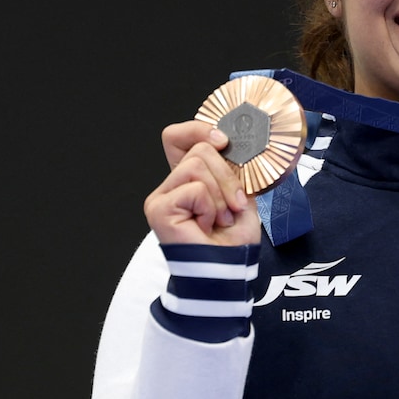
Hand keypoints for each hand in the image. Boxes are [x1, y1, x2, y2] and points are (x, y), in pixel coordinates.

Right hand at [143, 123, 259, 245]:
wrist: (230, 269)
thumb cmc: (234, 239)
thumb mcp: (239, 192)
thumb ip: (230, 166)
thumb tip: (228, 140)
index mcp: (188, 178)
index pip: (178, 136)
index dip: (199, 129)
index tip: (224, 141)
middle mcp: (170, 185)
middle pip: (199, 149)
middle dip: (227, 176)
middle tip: (232, 206)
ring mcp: (161, 197)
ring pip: (197, 165)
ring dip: (221, 194)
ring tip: (221, 218)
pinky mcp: (158, 208)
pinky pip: (194, 188)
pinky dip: (210, 206)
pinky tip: (207, 225)